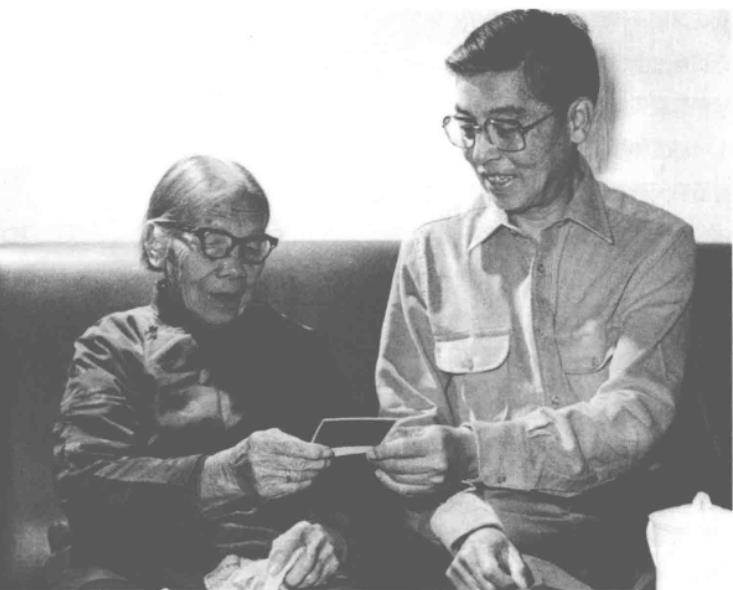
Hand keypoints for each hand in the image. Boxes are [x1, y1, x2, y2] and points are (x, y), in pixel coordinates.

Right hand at [211, 428, 333, 500]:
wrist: (233, 472)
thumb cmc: (255, 450)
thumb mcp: (267, 436)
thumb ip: (288, 440)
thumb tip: (312, 447)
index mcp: (264, 443)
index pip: (297, 448)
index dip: (316, 450)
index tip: (328, 451)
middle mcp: (263, 460)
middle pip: (300, 463)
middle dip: (319, 463)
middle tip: (329, 461)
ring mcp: (264, 478)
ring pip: (298, 476)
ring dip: (315, 473)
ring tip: (323, 468)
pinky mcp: (266, 491)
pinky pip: (292, 488)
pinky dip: (305, 483)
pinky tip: (311, 479)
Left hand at [268, 521, 342, 587]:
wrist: (323, 539)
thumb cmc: (299, 542)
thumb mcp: (285, 541)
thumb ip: (277, 553)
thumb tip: (273, 571)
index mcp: (303, 528)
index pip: (291, 542)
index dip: (281, 558)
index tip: (273, 572)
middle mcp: (319, 536)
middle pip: (306, 562)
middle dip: (292, 577)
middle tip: (283, 584)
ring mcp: (329, 549)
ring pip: (313, 574)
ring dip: (300, 583)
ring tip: (292, 583)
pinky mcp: (334, 562)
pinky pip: (320, 579)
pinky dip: (309, 584)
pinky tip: (303, 580)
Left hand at [366, 425, 476, 495]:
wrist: (467, 455)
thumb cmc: (444, 438)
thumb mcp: (427, 429)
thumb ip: (405, 435)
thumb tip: (383, 444)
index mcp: (434, 444)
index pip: (402, 449)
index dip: (383, 451)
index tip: (371, 452)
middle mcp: (436, 464)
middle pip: (399, 466)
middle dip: (381, 462)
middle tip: (371, 459)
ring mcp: (435, 480)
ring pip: (401, 480)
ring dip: (385, 474)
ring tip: (377, 467)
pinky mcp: (434, 491)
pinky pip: (407, 491)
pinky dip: (393, 485)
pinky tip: (386, 477)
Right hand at [447, 527, 531, 589]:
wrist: (476, 536)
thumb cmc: (497, 546)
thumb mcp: (511, 552)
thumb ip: (519, 571)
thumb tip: (523, 589)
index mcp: (481, 546)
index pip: (489, 571)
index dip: (505, 583)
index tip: (514, 584)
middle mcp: (465, 555)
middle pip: (486, 587)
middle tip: (508, 586)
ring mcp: (455, 566)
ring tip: (498, 584)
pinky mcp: (450, 574)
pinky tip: (486, 584)